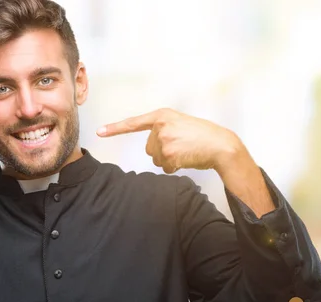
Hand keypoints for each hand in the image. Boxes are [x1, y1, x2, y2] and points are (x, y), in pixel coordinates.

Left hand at [97, 108, 243, 173]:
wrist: (220, 145)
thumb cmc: (203, 136)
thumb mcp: (181, 124)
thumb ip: (163, 129)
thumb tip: (152, 149)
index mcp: (162, 115)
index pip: (134, 123)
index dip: (115, 128)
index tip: (99, 131)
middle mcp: (160, 125)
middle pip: (149, 148)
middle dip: (163, 151)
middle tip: (183, 146)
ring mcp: (164, 140)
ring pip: (157, 159)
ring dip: (170, 160)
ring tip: (187, 151)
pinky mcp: (169, 154)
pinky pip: (165, 167)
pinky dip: (176, 167)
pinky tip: (188, 158)